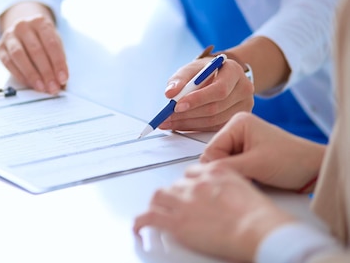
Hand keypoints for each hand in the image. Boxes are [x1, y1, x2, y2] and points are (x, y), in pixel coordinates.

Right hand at [0, 2, 67, 93]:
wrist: (24, 29)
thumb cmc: (42, 38)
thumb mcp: (54, 42)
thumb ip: (58, 60)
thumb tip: (61, 82)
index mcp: (40, 22)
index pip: (51, 43)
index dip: (58, 63)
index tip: (63, 78)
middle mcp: (23, 26)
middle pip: (35, 50)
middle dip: (46, 72)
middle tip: (53, 86)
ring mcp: (9, 35)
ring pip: (19, 55)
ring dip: (32, 74)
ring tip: (41, 87)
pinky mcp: (0, 47)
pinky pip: (8, 63)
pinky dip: (20, 75)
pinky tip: (29, 83)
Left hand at [133, 163, 295, 261]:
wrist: (260, 230)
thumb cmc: (263, 218)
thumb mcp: (251, 191)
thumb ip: (235, 190)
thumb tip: (232, 202)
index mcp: (217, 173)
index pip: (193, 173)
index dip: (190, 183)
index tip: (190, 190)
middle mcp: (198, 183)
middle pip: (176, 184)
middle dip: (175, 194)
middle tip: (175, 205)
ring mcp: (185, 200)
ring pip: (160, 196)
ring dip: (158, 204)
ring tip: (157, 212)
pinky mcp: (176, 220)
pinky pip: (149, 216)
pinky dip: (141, 221)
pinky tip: (139, 227)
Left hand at [159, 57, 253, 131]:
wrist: (220, 76)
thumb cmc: (205, 71)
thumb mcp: (192, 68)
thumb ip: (180, 79)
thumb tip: (170, 93)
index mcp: (234, 71)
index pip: (219, 89)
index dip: (198, 99)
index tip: (177, 105)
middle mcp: (244, 89)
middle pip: (216, 107)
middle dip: (188, 113)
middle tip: (167, 117)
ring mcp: (244, 105)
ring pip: (214, 120)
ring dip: (188, 123)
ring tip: (169, 121)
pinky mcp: (237, 118)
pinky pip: (214, 127)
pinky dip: (194, 127)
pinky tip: (180, 124)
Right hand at [201, 111, 324, 191]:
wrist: (315, 169)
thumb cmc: (292, 160)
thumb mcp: (255, 165)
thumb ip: (226, 168)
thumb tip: (204, 175)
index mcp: (237, 123)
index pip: (211, 149)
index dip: (218, 167)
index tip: (234, 177)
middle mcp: (237, 129)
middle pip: (216, 156)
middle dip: (228, 170)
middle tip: (246, 178)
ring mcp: (242, 141)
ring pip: (223, 164)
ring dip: (235, 174)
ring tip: (253, 178)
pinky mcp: (247, 153)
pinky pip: (233, 167)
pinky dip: (240, 176)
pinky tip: (254, 178)